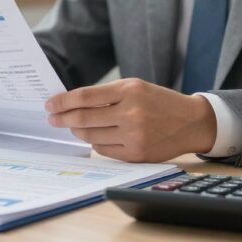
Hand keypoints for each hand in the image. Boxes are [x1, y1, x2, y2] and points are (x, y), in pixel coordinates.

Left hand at [45, 78, 216, 162]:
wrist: (191, 122)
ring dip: (77, 131)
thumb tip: (71, 103)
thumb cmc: (158, 101)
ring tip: (73, 125)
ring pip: (91, 136)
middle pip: (83, 118)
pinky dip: (94, 143)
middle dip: (63, 118)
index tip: (50, 104)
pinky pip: (103, 150)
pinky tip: (93, 136)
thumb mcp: (135, 87)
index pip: (85, 97)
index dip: (63, 101)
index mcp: (129, 91)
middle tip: (52, 118)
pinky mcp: (136, 154)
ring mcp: (134, 136)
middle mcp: (131, 113)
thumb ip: (106, 94)